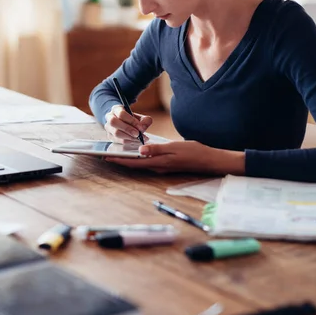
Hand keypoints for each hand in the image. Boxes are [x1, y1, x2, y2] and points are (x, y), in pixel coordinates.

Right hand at [104, 105, 152, 142]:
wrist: (125, 125)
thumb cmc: (133, 120)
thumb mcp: (140, 117)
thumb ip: (145, 121)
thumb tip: (142, 128)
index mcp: (116, 109)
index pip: (121, 114)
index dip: (131, 121)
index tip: (140, 127)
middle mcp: (109, 117)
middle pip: (114, 122)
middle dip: (127, 129)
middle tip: (137, 134)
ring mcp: (108, 128)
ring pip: (115, 133)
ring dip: (128, 137)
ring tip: (139, 139)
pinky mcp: (109, 136)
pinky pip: (117, 141)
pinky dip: (128, 142)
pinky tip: (135, 142)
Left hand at [105, 141, 244, 174]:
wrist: (209, 160)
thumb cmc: (194, 152)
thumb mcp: (175, 147)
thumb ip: (157, 149)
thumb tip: (140, 150)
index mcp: (159, 162)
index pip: (134, 162)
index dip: (120, 160)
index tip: (106, 157)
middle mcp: (158, 167)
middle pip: (135, 164)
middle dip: (121, 160)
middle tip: (107, 155)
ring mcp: (162, 167)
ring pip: (141, 163)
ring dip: (129, 159)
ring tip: (117, 153)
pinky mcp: (166, 164)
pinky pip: (148, 162)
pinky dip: (139, 157)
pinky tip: (136, 152)